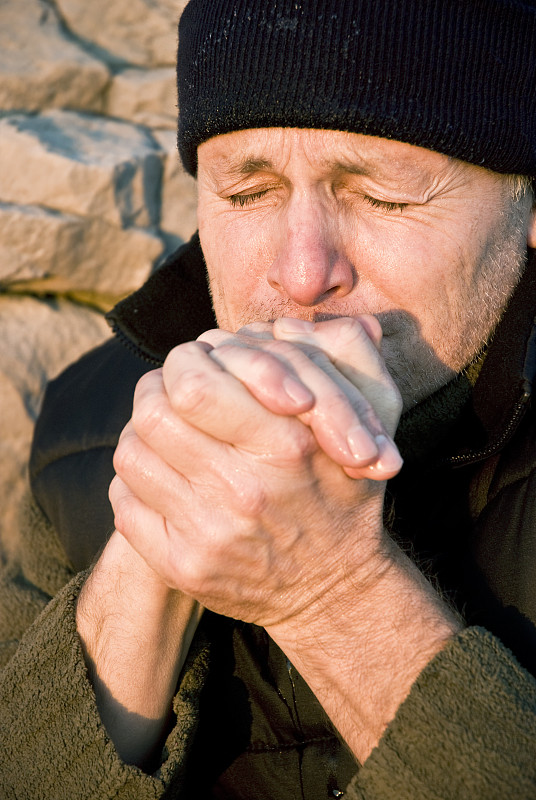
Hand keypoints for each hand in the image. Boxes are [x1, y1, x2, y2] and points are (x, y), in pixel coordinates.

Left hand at [110, 316, 402, 626]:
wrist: (335, 591)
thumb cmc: (348, 496)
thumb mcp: (371, 427)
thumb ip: (350, 361)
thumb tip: (320, 324)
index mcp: (286, 446)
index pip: (192, 382)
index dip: (187, 364)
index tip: (201, 370)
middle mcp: (242, 491)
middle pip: (152, 413)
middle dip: (157, 392)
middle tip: (174, 396)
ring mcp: (207, 534)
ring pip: (130, 454)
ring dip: (145, 435)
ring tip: (169, 437)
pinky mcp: (182, 568)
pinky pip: (124, 505)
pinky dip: (136, 484)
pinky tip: (166, 481)